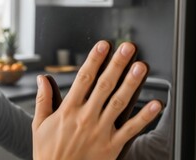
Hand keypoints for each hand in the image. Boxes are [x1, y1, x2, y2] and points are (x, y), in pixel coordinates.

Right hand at [32, 41, 161, 159]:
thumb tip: (43, 79)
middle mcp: (85, 117)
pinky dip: (145, 117)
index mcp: (68, 110)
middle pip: (104, 85)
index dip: (94, 60)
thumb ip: (43, 99)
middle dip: (117, 64)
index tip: (103, 46)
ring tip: (141, 67)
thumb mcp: (39, 124)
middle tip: (127, 48)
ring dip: (131, 84)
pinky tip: (156, 104)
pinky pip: (131, 129)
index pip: (83, 79)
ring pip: (118, 102)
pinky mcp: (111, 146)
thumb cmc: (48, 152)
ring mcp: (100, 131)